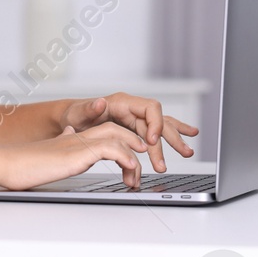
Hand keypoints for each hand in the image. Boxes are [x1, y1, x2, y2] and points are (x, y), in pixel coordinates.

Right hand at [0, 122, 149, 189]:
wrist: (7, 164)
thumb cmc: (23, 165)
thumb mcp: (48, 156)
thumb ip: (61, 147)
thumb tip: (65, 140)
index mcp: (72, 139)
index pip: (103, 131)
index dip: (121, 140)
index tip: (132, 157)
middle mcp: (77, 137)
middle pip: (114, 127)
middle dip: (133, 141)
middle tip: (144, 159)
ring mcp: (78, 143)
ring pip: (117, 136)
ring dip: (133, 155)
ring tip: (137, 175)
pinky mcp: (77, 153)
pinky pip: (110, 149)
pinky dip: (126, 158)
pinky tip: (130, 171)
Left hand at [61, 92, 198, 172]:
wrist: (69, 120)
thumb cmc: (73, 116)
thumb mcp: (76, 114)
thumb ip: (88, 109)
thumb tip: (100, 102)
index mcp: (122, 103)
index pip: (149, 108)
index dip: (155, 123)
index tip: (153, 141)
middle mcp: (132, 109)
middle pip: (159, 121)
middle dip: (171, 138)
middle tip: (182, 154)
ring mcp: (134, 119)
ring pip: (160, 128)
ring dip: (175, 140)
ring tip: (188, 153)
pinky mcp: (134, 129)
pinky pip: (155, 133)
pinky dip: (170, 137)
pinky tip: (186, 139)